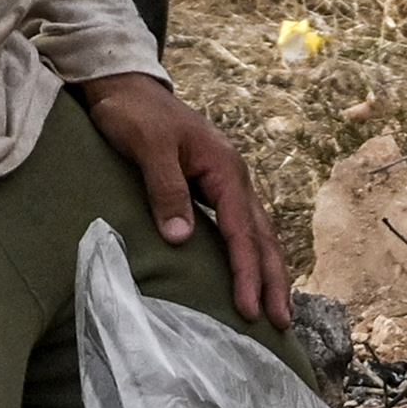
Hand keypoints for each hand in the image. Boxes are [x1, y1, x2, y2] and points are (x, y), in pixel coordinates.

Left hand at [75, 74, 282, 323]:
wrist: (124, 84)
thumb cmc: (133, 113)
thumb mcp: (147, 147)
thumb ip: (166, 189)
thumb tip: (182, 238)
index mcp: (223, 168)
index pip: (241, 231)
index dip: (246, 272)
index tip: (248, 310)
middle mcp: (232, 176)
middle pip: (261, 235)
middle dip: (273, 279)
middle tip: (282, 322)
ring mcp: (224, 181)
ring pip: (255, 232)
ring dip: (267, 269)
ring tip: (275, 308)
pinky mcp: (211, 185)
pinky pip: (239, 226)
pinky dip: (250, 252)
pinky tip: (249, 272)